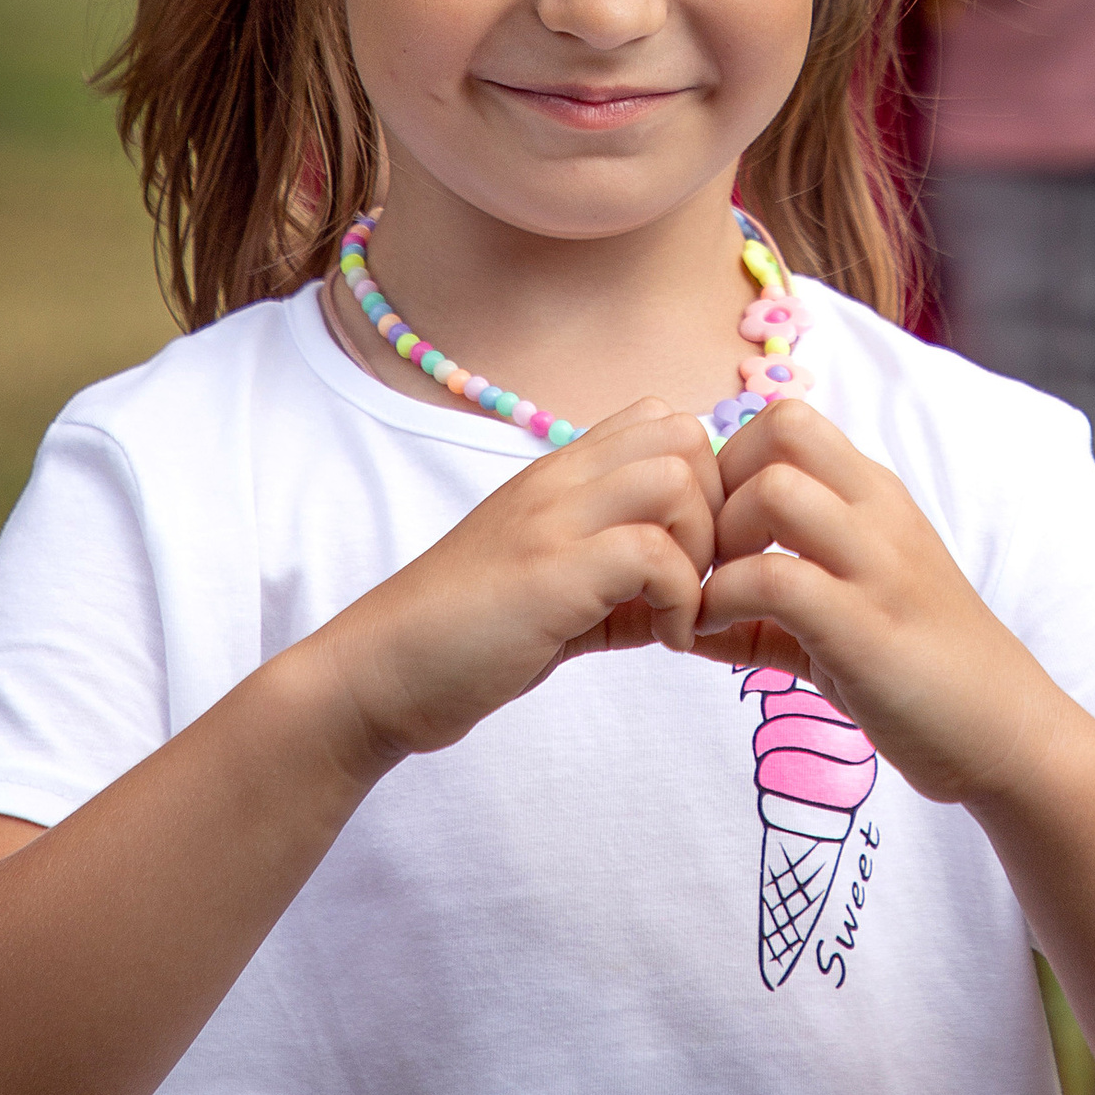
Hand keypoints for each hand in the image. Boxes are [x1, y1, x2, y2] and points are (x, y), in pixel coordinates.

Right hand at [309, 398, 723, 764]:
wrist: (378, 673)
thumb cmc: (465, 637)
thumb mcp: (556, 590)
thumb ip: (622, 579)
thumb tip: (693, 597)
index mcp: (558, 475)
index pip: (661, 421)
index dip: (704, 483)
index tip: (694, 555)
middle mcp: (556, 481)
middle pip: (684, 435)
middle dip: (716, 509)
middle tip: (698, 580)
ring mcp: (550, 521)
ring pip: (676, 480)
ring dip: (702, 551)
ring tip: (680, 608)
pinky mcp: (548, 574)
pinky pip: (653, 553)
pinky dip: (679, 600)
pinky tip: (663, 640)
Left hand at [692, 398, 1064, 807]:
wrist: (1005, 732)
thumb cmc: (921, 673)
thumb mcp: (846, 618)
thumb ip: (772, 611)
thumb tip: (689, 618)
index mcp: (877, 497)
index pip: (789, 419)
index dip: (726, 463)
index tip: (708, 532)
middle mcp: (881, 513)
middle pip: (780, 429)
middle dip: (718, 485)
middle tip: (700, 555)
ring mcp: (880, 566)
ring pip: (775, 491)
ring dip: (718, 542)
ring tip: (707, 596)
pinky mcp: (868, 628)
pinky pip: (775, 581)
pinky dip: (722, 603)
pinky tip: (711, 635)